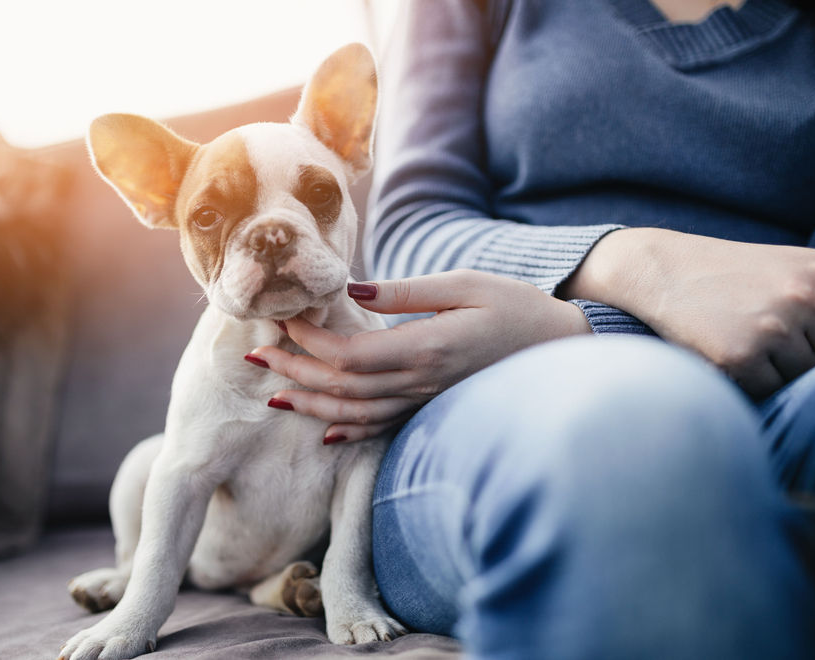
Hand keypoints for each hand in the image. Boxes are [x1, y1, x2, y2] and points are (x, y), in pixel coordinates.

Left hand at [250, 269, 590, 442]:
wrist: (559, 348)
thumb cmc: (515, 307)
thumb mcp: (464, 284)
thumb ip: (405, 291)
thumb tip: (351, 289)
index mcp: (424, 348)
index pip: (349, 355)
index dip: (310, 342)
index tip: (283, 321)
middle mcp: (420, 383)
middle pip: (341, 387)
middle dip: (294, 372)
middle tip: (255, 357)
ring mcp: (426, 402)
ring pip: (354, 413)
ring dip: (310, 403)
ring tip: (273, 393)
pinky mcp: (432, 408)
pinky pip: (382, 428)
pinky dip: (348, 429)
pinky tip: (325, 428)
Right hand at [563, 228, 814, 398]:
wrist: (660, 269)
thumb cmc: (731, 275)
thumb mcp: (794, 270)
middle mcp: (804, 298)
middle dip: (812, 365)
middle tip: (774, 350)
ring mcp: (772, 328)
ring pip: (805, 380)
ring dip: (783, 376)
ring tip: (753, 351)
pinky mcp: (739, 357)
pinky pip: (770, 392)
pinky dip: (754, 385)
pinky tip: (733, 360)